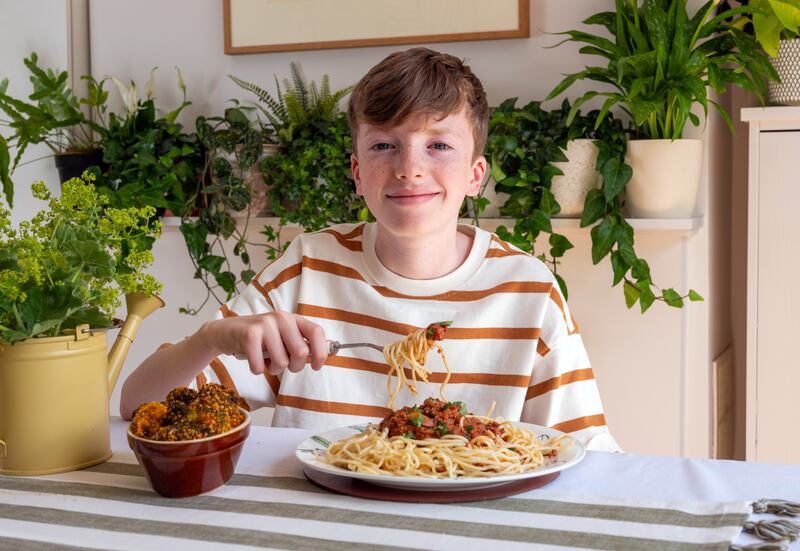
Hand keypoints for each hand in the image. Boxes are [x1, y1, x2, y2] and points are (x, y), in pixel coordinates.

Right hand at [205, 311, 327, 374]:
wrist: (224, 333)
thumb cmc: (258, 340)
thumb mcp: (281, 339)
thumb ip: (300, 346)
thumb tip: (322, 358)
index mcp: (293, 319)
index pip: (316, 332)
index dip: (321, 352)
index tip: (317, 367)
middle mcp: (281, 317)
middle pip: (301, 352)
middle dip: (293, 367)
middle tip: (280, 364)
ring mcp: (265, 324)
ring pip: (282, 362)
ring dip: (273, 369)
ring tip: (264, 359)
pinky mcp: (249, 334)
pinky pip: (261, 366)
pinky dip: (257, 369)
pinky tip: (252, 360)